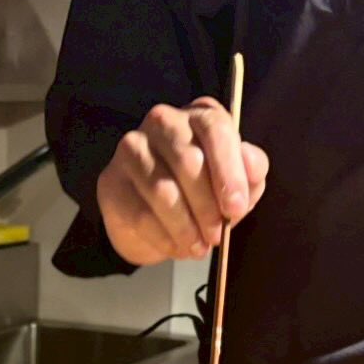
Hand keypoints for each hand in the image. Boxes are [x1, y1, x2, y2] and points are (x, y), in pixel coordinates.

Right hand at [96, 98, 268, 265]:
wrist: (155, 219)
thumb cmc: (201, 193)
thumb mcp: (235, 183)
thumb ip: (250, 171)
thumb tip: (252, 165)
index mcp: (199, 115)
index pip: (215, 130)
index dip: (228, 172)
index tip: (236, 208)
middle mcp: (163, 122)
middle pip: (188, 161)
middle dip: (207, 207)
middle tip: (217, 235)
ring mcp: (132, 149)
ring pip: (163, 191)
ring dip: (186, 227)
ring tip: (198, 246)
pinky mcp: (111, 181)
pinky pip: (140, 215)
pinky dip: (164, 238)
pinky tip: (176, 247)